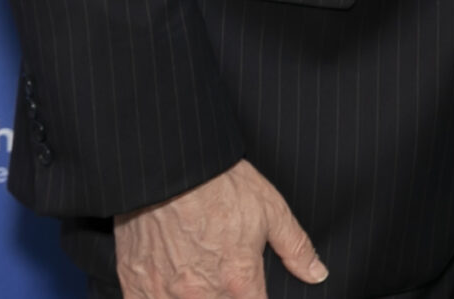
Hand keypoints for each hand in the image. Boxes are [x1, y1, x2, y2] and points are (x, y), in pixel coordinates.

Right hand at [115, 159, 326, 298]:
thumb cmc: (220, 184)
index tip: (249, 288)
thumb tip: (317, 274)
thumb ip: (296, 248)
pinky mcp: (136, 285)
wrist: (169, 166)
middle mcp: (202, 295)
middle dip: (226, 296)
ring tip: (197, 275)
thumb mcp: (271, 209)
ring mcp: (165, 293)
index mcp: (238, 281)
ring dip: (194, 296)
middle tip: (221, 273)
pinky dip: (160, 298)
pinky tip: (169, 285)